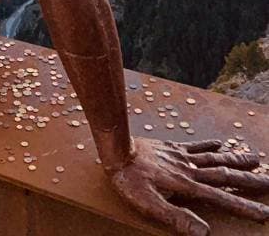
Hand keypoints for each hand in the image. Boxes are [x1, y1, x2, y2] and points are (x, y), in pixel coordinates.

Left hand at [110, 138, 268, 234]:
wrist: (116, 149)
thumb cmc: (130, 180)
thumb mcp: (150, 205)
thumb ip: (177, 218)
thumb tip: (204, 233)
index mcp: (187, 185)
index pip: (222, 199)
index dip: (244, 207)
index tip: (265, 213)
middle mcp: (189, 169)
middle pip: (225, 175)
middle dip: (249, 181)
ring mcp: (181, 156)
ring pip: (215, 158)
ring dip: (236, 159)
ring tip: (256, 158)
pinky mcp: (171, 148)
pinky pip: (195, 146)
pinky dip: (210, 145)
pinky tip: (220, 143)